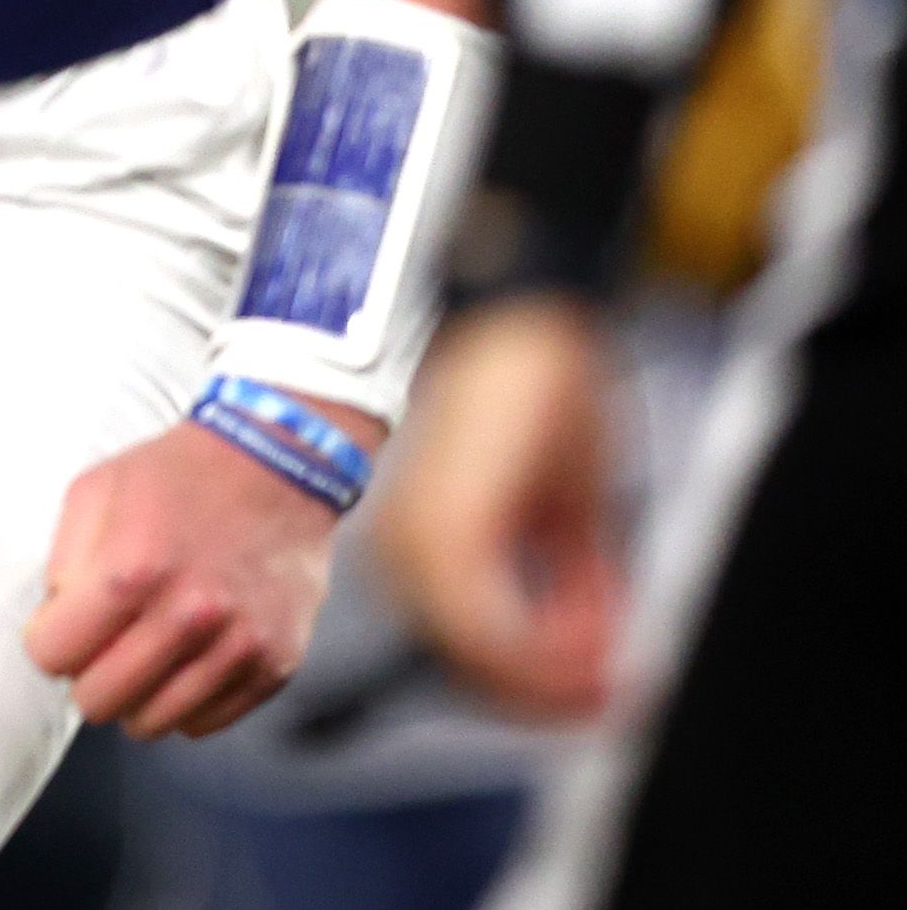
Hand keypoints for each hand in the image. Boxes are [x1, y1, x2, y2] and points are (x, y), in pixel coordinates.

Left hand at [25, 405, 356, 735]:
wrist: (280, 466)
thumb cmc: (176, 475)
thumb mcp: (93, 490)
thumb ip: (62, 563)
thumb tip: (55, 626)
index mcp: (132, 570)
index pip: (55, 656)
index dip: (48, 642)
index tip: (60, 627)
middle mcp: (189, 616)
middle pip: (101, 700)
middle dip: (86, 675)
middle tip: (99, 644)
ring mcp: (238, 646)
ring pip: (154, 722)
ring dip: (136, 695)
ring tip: (141, 653)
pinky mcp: (275, 665)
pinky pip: (206, 722)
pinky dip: (183, 702)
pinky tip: (182, 661)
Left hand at [368, 293, 620, 721]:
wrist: (529, 320)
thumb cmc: (545, 400)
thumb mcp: (569, 514)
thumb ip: (573, 589)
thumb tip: (593, 657)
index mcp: (422, 546)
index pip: (463, 653)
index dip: (531, 689)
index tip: (593, 697)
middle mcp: (404, 552)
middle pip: (472, 670)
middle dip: (549, 691)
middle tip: (614, 689)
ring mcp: (417, 544)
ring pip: (482, 661)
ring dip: (555, 673)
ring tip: (611, 660)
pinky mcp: (445, 531)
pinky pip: (491, 632)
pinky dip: (546, 652)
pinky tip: (596, 641)